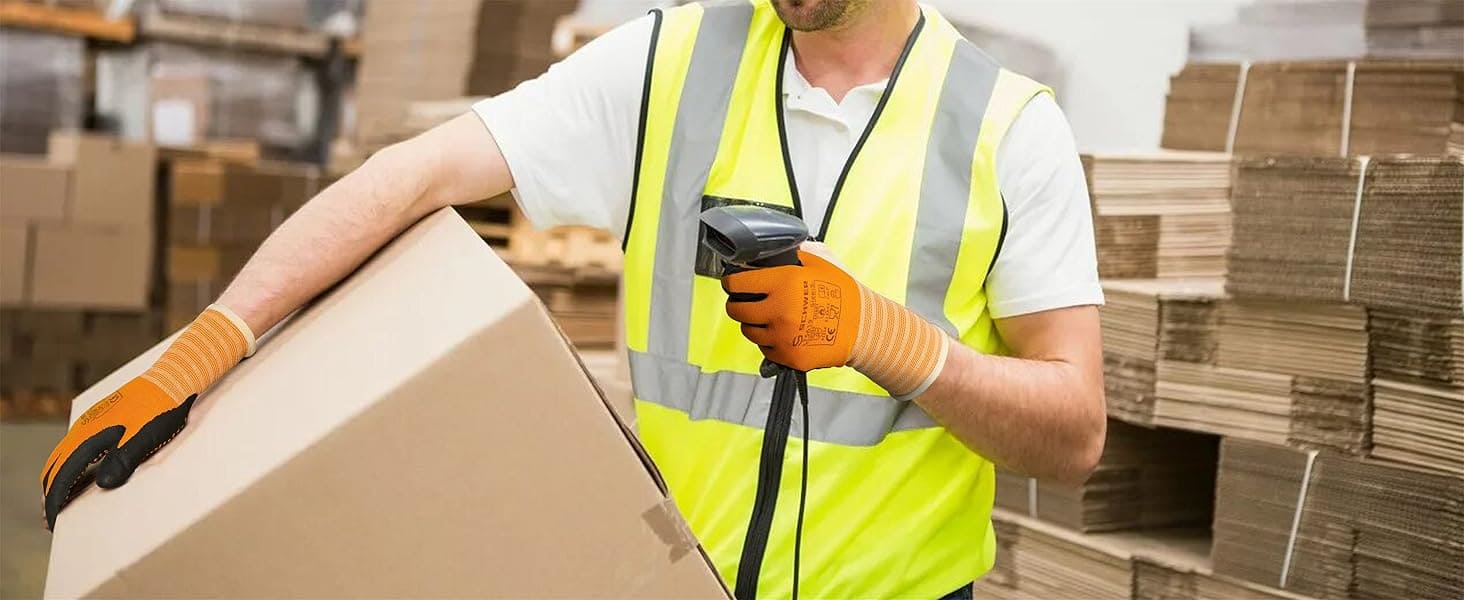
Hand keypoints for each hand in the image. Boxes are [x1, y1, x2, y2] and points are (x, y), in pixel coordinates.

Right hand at [40, 377, 194, 529]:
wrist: (172, 377)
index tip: (51, 523)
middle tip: (52, 518)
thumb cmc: (162, 410)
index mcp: (89, 436)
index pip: (62, 475)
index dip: (54, 501)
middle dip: (51, 492)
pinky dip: (72, 464)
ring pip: (63, 454)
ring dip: (60, 478)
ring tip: (64, 499)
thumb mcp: (146, 438)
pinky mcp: (101, 417)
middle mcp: (83, 428)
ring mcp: (90, 421)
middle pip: (55, 466)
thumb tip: (102, 486)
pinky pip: (76, 445)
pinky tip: (84, 472)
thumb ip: (123, 461)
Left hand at [722, 246, 860, 371]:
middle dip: (738, 303)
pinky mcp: (788, 357)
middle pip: (736, 310)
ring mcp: (782, 336)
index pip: (738, 282)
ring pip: (749, 331)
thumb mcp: (820, 262)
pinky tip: (782, 333)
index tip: (731, 282)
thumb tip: (773, 248)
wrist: (864, 328)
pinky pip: (765, 349)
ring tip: (767, 317)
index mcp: (783, 283)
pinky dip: (769, 341)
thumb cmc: (844, 294)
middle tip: (745, 301)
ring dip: (753, 323)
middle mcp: (778, 310)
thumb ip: (795, 252)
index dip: (731, 281)